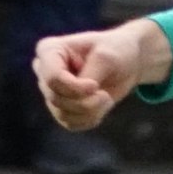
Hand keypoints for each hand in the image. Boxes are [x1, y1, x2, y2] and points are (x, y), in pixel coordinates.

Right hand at [34, 17, 172, 129]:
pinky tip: (101, 106)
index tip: (95, 86)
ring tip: (105, 98)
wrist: (128, 62)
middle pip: (56, 98)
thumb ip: (88, 77)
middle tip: (105, 95)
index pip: (52, 78)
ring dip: (90, 112)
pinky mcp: (61, 108)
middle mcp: (44, 71)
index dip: (74, 88)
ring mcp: (51, 91)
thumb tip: (77, 99)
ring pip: (62, 114)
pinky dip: (90, 119)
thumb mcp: (105, 58)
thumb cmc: (116, 50)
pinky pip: (70, 124)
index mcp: (49, 50)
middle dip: (85, 102)